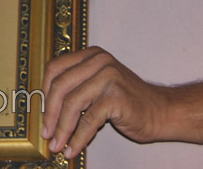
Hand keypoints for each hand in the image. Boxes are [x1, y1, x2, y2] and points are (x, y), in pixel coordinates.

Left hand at [41, 47, 170, 157]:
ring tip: (57, 144)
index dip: (44, 92)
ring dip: (62, 128)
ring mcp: (108, 76)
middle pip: (61, 86)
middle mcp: (99, 61)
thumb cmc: (127, 102)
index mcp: (90, 55)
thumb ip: (76, 88)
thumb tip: (46, 110)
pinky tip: (74, 147)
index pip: (55, 68)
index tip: (41, 114)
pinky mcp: (116, 96)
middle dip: (49, 113)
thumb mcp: (97, 86)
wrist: (161, 112)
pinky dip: (78, 137)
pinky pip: (89, 120)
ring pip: (73, 103)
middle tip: (46, 133)